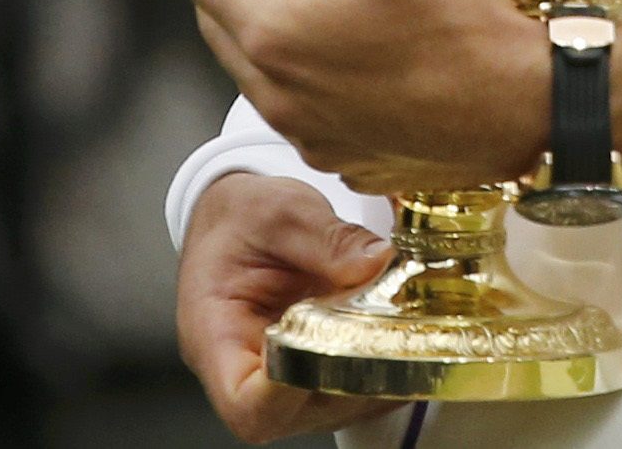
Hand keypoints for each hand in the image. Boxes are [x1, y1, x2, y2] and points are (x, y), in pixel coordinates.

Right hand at [176, 174, 399, 442]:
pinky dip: (387, 359)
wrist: (238, 220)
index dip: (289, 394)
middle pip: (301, 410)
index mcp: (216, 339)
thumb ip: (326, 238)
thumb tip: (377, 262)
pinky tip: (405, 321)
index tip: (331, 346)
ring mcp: (288, 382)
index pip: (246, 403)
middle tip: (393, 321)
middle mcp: (248, 374)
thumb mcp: (277, 211)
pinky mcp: (319, 373)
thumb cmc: (240, 219)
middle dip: (355, 370)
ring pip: (338, 403)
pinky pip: (356, 387)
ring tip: (404, 314)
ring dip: (380, 366)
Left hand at [179, 0, 546, 193]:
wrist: (518, 109)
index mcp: (273, 40)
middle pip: (215, 24)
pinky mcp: (337, 153)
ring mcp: (304, 133)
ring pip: (250, 67)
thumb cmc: (455, 23)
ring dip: (248, 18)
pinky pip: (288, 101)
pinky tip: (323, 39)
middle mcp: (275, 97)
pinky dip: (286, 61)